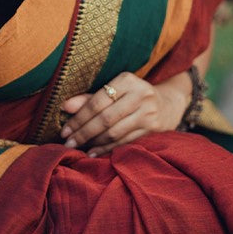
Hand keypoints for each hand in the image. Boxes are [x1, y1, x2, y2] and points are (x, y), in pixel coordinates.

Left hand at [60, 71, 189, 155]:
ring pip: (114, 132)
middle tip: (68, 142)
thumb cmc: (132, 96)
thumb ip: (90, 98)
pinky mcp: (153, 129)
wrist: (168, 104)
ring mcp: (148, 113)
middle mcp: (140, 95)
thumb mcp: (114, 90)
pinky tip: (94, 152)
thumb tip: (65, 107)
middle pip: (105, 118)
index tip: (64, 130)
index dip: (79, 117)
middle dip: (83, 132)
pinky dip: (107, 149)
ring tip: (79, 147)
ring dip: (94, 142)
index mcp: (127, 80)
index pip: (98, 101)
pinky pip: (124, 142)